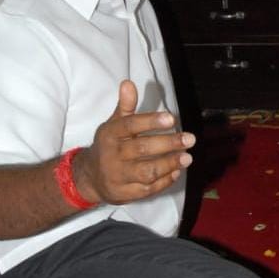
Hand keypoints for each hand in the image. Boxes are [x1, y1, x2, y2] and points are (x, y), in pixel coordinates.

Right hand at [72, 80, 194, 205]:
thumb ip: (125, 106)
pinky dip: (164, 181)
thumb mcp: (113, 124)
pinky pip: (148, 189)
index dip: (150, 121)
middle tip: (189, 139)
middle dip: (168, 144)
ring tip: (187, 157)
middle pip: (142, 149)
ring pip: (146, 171)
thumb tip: (128, 83)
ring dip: (169, 164)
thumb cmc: (109, 146)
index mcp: (110, 134)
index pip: (130, 125)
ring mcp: (118, 176)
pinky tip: (177, 171)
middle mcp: (112, 155)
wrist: (89, 177)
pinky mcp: (125, 194)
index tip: (171, 118)